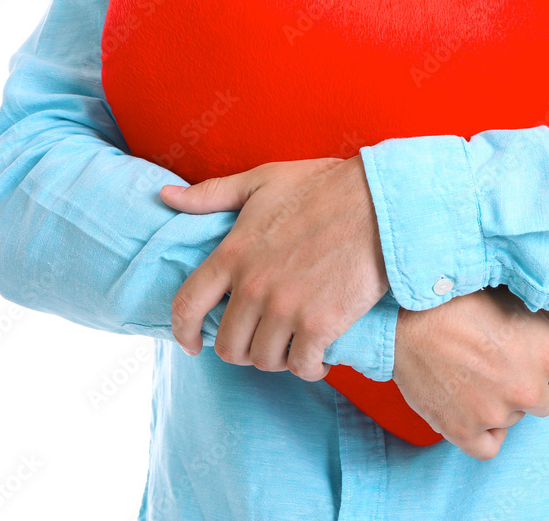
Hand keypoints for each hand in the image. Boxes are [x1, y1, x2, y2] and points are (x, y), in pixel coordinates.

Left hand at [160, 155, 389, 381]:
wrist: (382, 203)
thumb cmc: (324, 188)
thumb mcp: (262, 181)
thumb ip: (212, 194)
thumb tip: (166, 196)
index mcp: (233, 253)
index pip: (187, 306)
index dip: (183, 332)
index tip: (191, 343)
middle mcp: (253, 286)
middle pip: (227, 345)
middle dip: (240, 350)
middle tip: (260, 342)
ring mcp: (286, 309)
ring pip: (264, 360)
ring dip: (276, 359)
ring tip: (292, 347)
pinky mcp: (320, 325)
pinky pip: (302, 366)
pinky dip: (309, 368)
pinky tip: (319, 358)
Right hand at [392, 285, 548, 460]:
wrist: (403, 314)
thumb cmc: (462, 299)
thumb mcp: (520, 303)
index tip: (528, 351)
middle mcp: (529, 389)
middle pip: (546, 402)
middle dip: (528, 384)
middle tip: (497, 357)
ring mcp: (496, 413)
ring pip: (514, 419)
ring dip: (501, 402)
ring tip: (473, 369)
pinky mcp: (464, 430)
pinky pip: (489, 446)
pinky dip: (483, 430)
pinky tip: (470, 402)